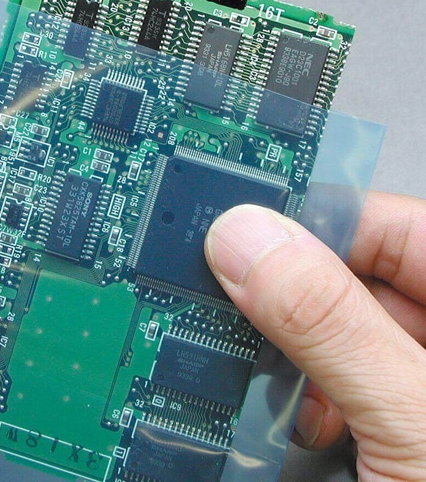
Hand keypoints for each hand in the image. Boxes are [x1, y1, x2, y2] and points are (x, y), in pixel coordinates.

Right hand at [205, 191, 425, 480]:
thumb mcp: (410, 422)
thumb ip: (333, 326)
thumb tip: (245, 241)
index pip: (396, 227)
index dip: (320, 217)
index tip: (244, 224)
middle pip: (358, 276)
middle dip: (291, 291)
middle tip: (230, 288)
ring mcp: (412, 381)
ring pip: (338, 329)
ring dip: (292, 347)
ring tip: (260, 360)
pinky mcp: (393, 421)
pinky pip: (339, 378)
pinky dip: (305, 390)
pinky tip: (296, 410)